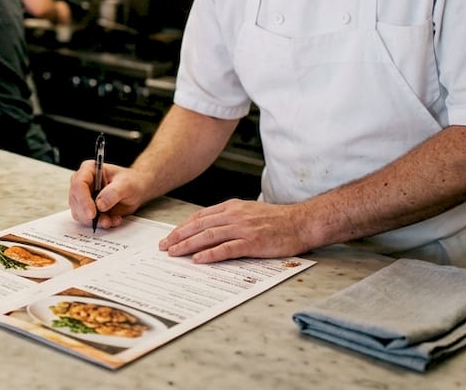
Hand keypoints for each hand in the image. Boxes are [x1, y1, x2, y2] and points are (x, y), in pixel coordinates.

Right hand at [68, 159, 146, 229]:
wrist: (136, 191)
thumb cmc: (131, 181)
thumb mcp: (126, 184)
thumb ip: (113, 192)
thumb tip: (100, 205)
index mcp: (89, 169)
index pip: (79, 184)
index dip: (83, 200)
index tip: (92, 214)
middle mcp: (83, 183)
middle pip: (75, 201)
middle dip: (88, 215)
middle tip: (104, 221)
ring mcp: (83, 197)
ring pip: (79, 213)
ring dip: (95, 221)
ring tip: (112, 220)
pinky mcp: (87, 209)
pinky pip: (87, 221)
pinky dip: (100, 224)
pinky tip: (113, 220)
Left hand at [158, 199, 313, 262]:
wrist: (301, 223)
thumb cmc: (277, 220)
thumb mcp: (249, 212)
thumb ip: (230, 218)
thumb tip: (210, 228)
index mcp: (232, 208)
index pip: (200, 216)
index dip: (183, 227)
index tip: (170, 236)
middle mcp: (235, 215)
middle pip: (199, 225)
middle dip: (179, 236)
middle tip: (164, 246)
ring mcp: (243, 229)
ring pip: (208, 236)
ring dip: (188, 245)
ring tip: (174, 253)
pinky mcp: (252, 243)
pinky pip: (226, 248)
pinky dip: (210, 254)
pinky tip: (198, 259)